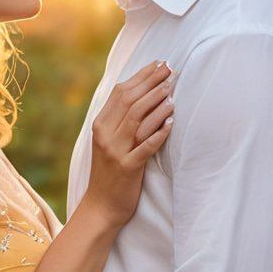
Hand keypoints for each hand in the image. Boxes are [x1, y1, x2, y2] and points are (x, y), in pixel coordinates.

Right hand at [82, 59, 174, 228]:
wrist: (101, 207)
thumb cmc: (110, 173)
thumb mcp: (108, 143)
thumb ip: (119, 121)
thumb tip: (140, 94)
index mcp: (100, 126)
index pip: (120, 93)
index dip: (141, 76)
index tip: (159, 64)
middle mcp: (105, 135)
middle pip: (130, 102)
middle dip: (152, 83)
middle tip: (171, 70)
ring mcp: (115, 152)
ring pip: (137, 120)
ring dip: (157, 103)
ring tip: (173, 90)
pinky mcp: (128, 168)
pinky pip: (146, 146)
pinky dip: (159, 132)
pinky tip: (172, 121)